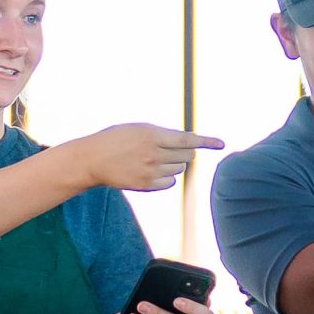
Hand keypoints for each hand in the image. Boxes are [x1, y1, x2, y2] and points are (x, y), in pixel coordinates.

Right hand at [71, 124, 226, 195]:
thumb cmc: (116, 139)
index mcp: (152, 134)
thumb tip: (189, 142)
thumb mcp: (139, 128)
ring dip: (174, 163)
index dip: (207, 142)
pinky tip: (152, 171)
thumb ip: (163, 134)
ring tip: (154, 158)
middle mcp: (154, 153)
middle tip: (169, 149)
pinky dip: (167, 176)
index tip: (221, 144)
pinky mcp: (146, 185)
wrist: (92, 159)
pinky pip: (170, 181)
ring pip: (180, 168)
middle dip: (184, 151)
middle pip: (187, 155)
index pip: (187, 140)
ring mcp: (150, 171)